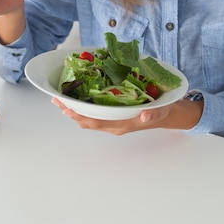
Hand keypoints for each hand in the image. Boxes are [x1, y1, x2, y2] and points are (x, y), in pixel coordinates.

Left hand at [51, 97, 202, 134]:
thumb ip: (153, 114)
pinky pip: (95, 114)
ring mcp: (113, 121)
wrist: (167, 114)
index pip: (97, 122)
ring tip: (61, 99)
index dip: (80, 116)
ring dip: (74, 110)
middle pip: (88, 121)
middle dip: (71, 112)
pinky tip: (77, 98)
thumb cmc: (162, 111)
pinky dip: (83, 108)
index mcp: (122, 124)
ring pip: (89, 118)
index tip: (67, 108)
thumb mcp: (161, 111)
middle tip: (56, 100)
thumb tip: (144, 115)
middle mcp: (114, 124)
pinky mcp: (114, 115)